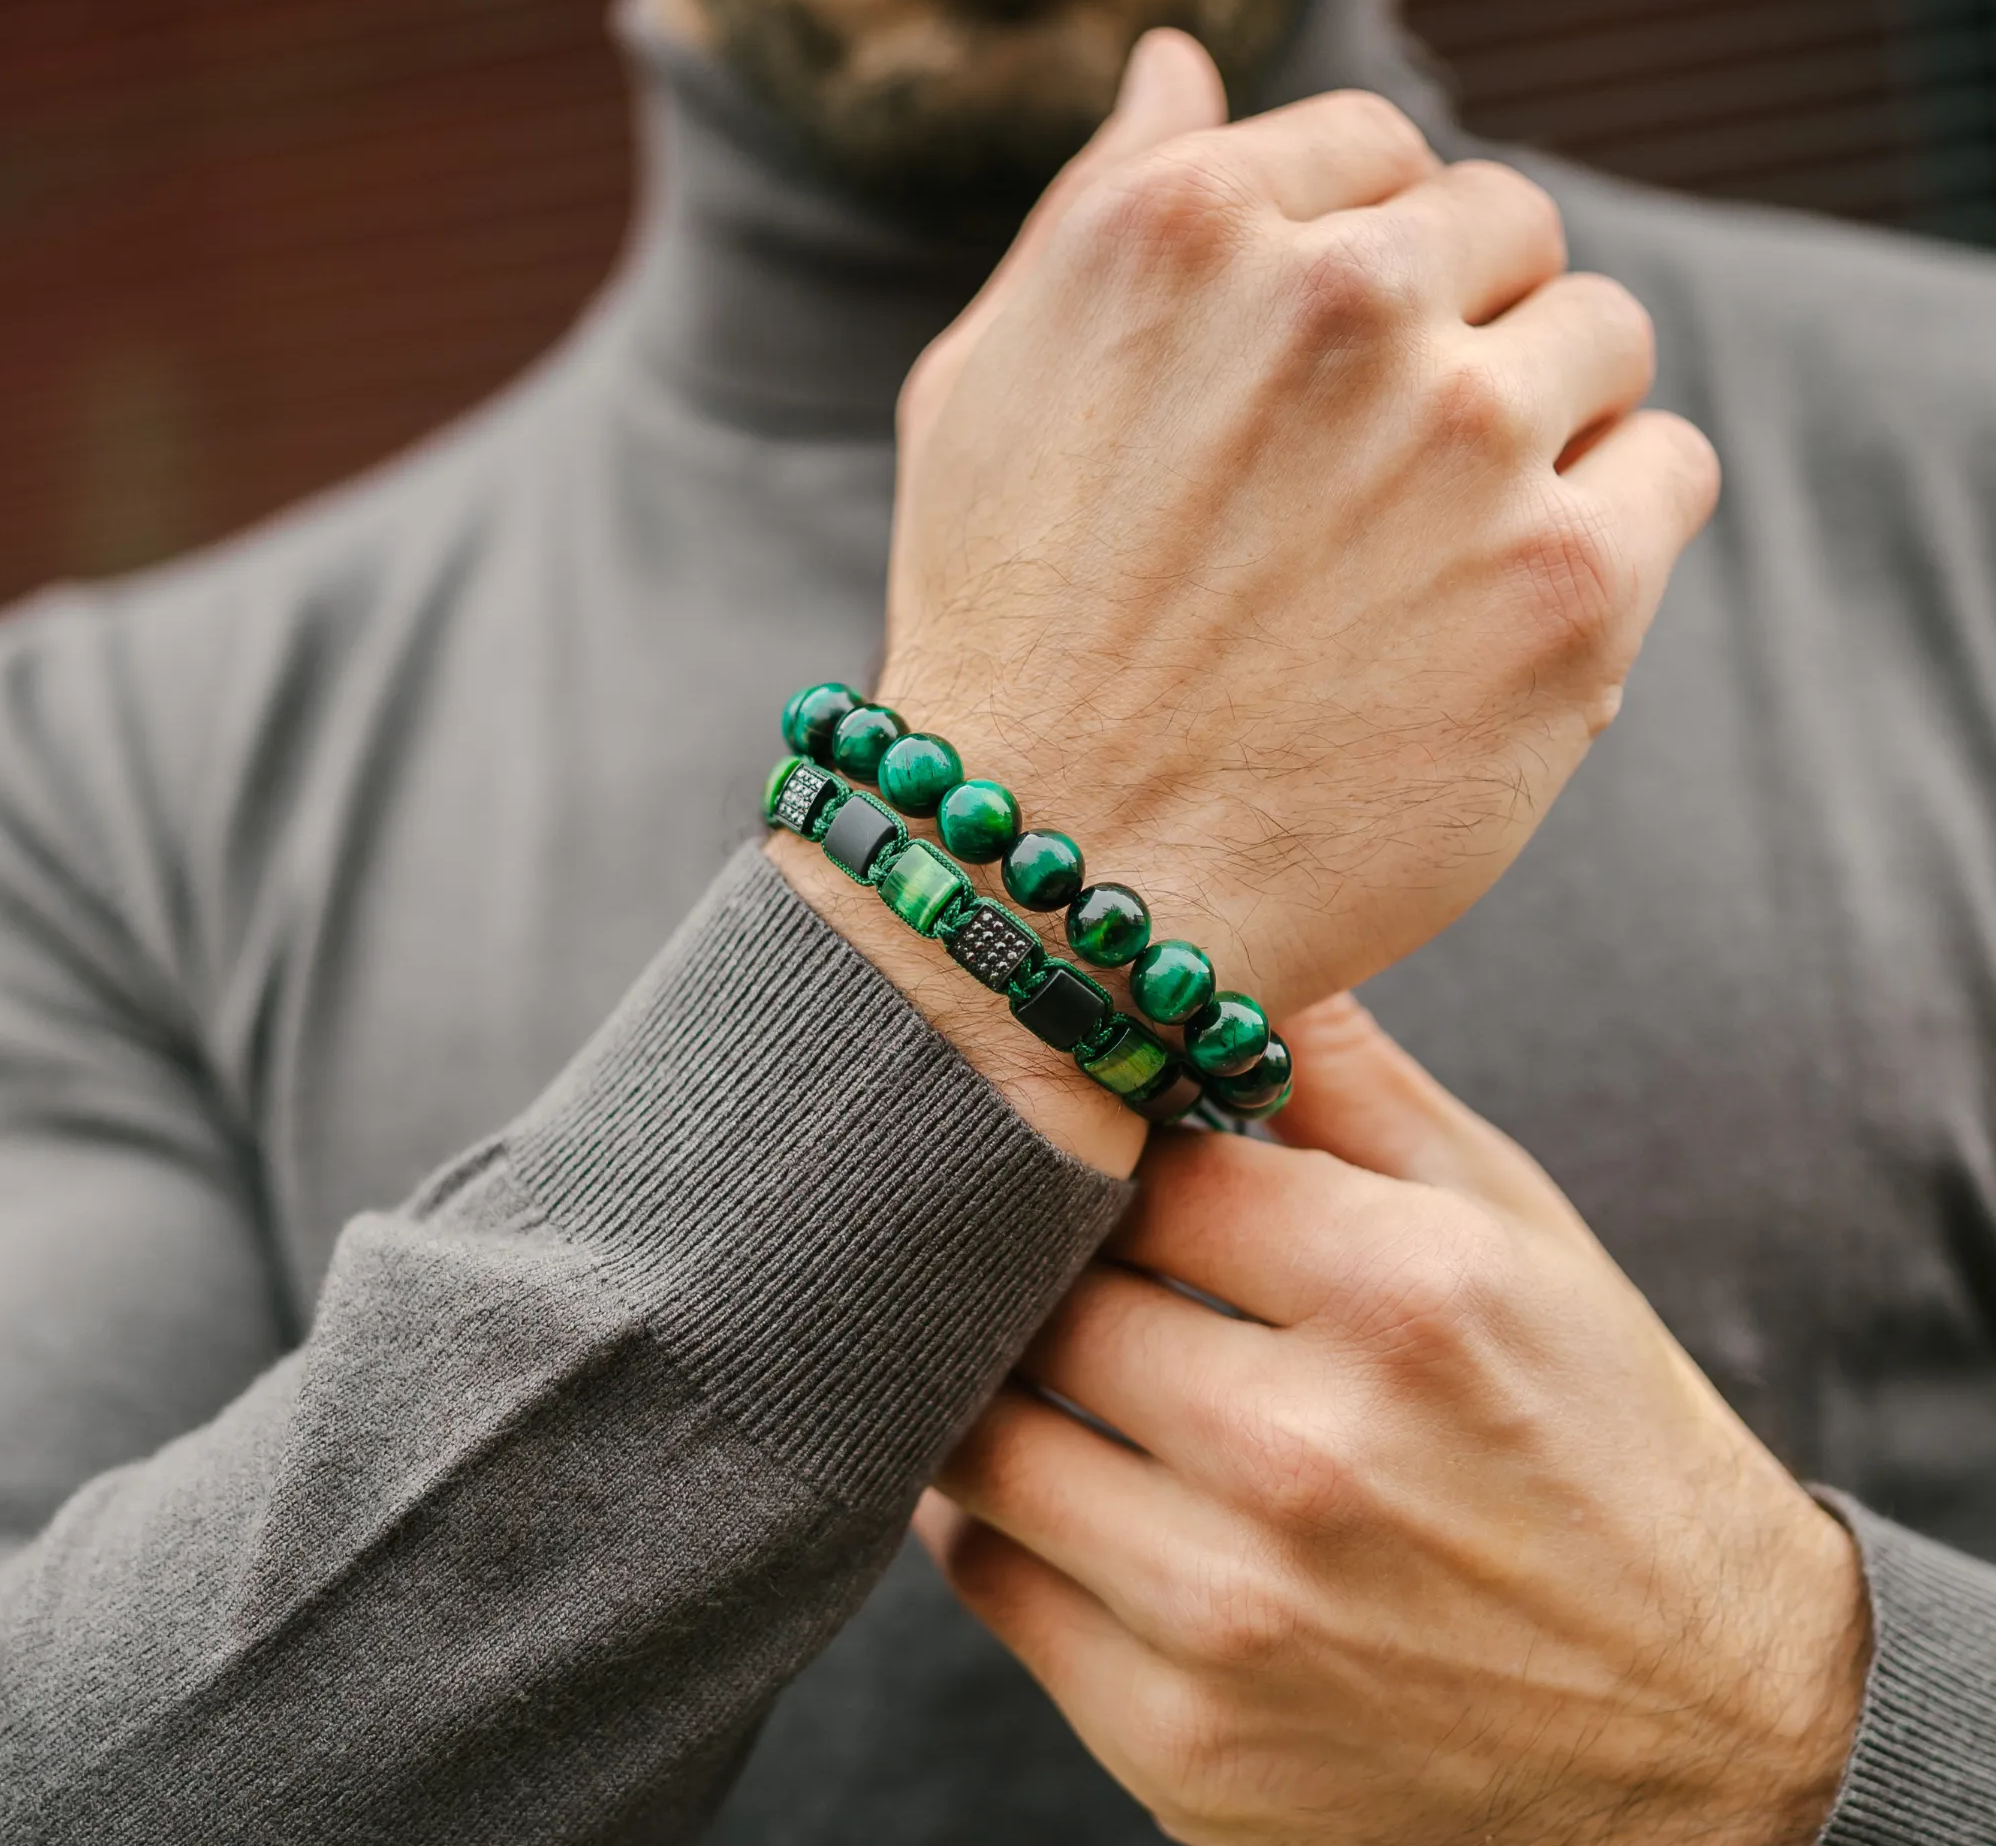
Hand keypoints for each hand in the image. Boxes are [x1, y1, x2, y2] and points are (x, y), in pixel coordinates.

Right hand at [881, 30, 1718, 1014]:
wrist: (1055, 885)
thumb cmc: (1005, 639)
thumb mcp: (978, 386)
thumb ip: (1096, 205)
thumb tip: (1180, 62)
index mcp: (1187, 228)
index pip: (1380, 147)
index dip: (1368, 255)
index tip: (1338, 363)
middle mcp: (1334, 305)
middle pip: (1509, 226)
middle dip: (1460, 330)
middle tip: (1384, 474)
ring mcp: (1459, 443)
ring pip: (1608, 336)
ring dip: (1545, 425)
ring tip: (1444, 545)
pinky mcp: (1565, 589)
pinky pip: (1670, 473)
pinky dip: (1614, 532)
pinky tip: (1507, 608)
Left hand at [919, 995, 1869, 1845]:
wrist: (1707, 1726)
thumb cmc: (1599, 1436)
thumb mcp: (1515, 1228)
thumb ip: (1358, 1082)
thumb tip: (1236, 943)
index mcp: (1403, 1295)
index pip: (1139, 1161)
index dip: (1099, 1139)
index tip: (1086, 1137)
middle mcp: (1310, 1455)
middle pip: (1049, 1297)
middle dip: (1033, 1257)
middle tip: (1025, 1236)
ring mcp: (1235, 1615)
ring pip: (984, 1441)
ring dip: (982, 1377)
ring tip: (1021, 1345)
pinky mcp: (1183, 1745)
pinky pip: (991, 1585)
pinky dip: (984, 1518)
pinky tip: (1044, 1475)